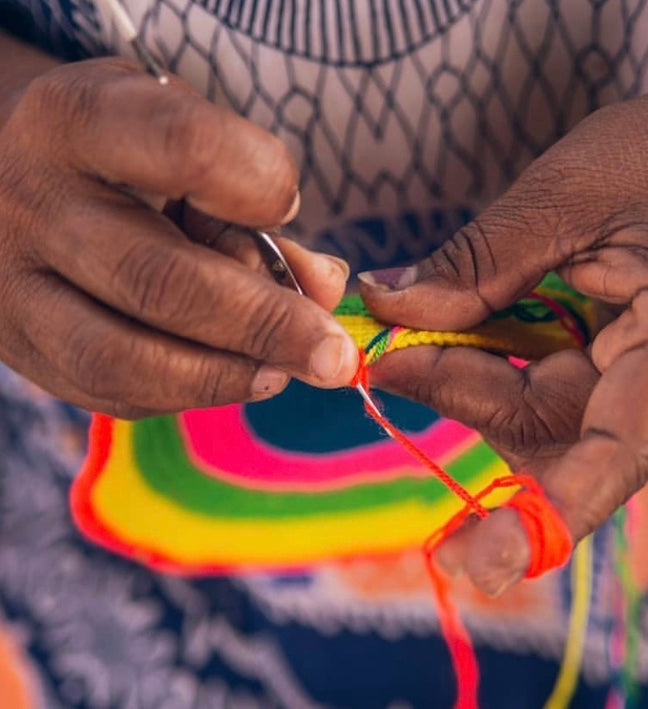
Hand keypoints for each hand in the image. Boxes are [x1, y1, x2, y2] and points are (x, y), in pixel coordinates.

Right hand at [0, 57, 357, 417]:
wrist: (13, 180)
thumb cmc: (124, 159)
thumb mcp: (184, 145)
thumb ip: (256, 208)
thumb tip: (325, 286)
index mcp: (79, 120)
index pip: (186, 147)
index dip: (260, 185)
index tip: (290, 203)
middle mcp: (34, 202)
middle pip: (162, 279)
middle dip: (267, 326)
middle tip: (334, 357)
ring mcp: (13, 285)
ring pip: (124, 357)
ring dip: (226, 376)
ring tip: (283, 373)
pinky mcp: (22, 348)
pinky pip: (111, 392)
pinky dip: (188, 394)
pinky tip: (233, 376)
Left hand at [360, 74, 647, 594]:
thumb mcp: (571, 194)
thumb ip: (479, 262)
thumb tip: (389, 306)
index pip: (612, 460)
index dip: (545, 516)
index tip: (474, 562)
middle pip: (545, 433)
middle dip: (458, 398)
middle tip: (385, 359)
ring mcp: (624, 368)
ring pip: (527, 406)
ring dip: (457, 375)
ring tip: (399, 338)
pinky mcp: (599, 350)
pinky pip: (530, 373)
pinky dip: (478, 354)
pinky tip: (436, 330)